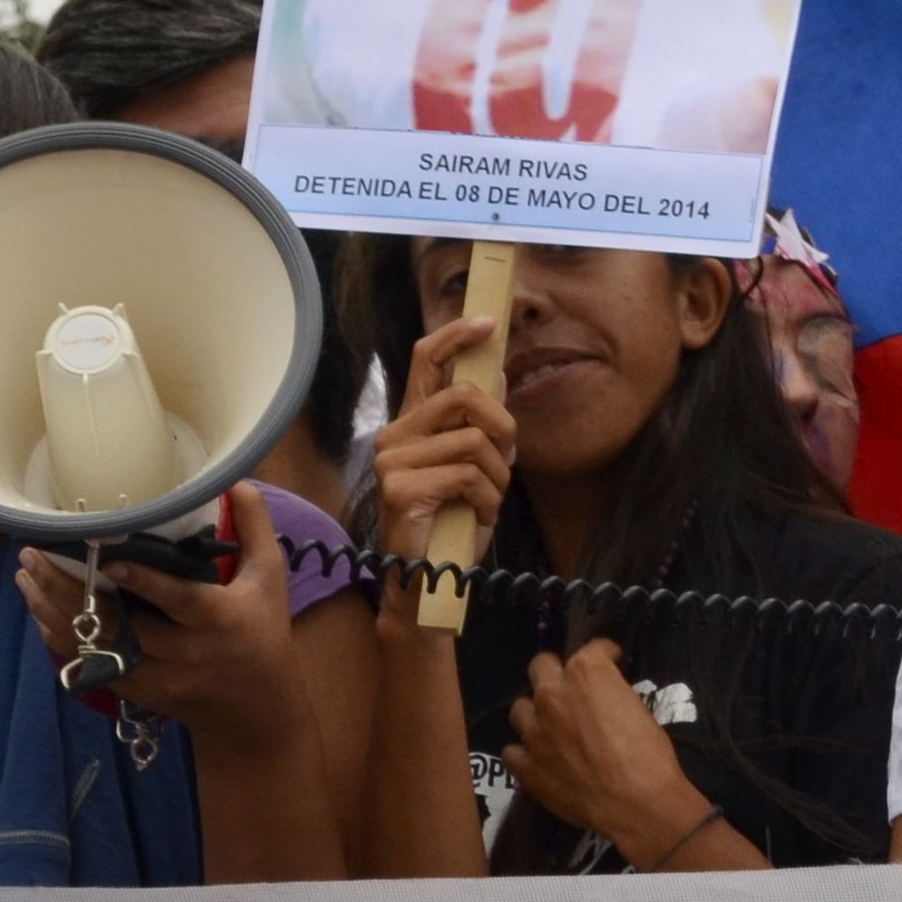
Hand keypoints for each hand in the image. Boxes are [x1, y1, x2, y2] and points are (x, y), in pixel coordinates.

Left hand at [21, 485, 306, 744]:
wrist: (254, 709)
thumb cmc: (264, 633)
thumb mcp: (270, 580)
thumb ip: (256, 530)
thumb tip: (239, 481)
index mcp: (219, 620)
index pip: (178, 600)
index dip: (144, 581)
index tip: (108, 557)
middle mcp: (184, 652)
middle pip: (120, 624)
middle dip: (70, 590)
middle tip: (35, 554)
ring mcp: (156, 677)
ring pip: (95, 646)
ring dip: (53, 611)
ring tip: (26, 577)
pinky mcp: (136, 692)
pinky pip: (89, 665)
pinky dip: (61, 639)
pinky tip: (40, 611)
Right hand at [367, 313, 517, 580]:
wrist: (430, 579)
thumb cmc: (452, 522)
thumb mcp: (475, 466)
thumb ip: (480, 423)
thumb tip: (498, 372)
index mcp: (414, 422)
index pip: (426, 358)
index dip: (457, 334)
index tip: (490, 322)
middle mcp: (395, 434)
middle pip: (463, 394)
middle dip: (503, 425)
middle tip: (508, 458)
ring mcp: (393, 459)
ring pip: (473, 440)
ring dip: (498, 476)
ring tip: (488, 500)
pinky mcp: (398, 487)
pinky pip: (467, 475)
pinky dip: (489, 499)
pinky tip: (479, 517)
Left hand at [501, 638, 716, 860]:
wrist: (635, 801)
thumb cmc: (648, 753)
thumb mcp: (638, 708)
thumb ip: (612, 693)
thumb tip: (604, 696)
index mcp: (586, 675)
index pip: (591, 649)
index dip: (604, 655)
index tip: (611, 663)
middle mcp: (552, 695)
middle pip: (540, 666)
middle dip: (556, 672)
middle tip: (572, 690)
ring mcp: (534, 730)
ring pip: (520, 709)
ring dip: (536, 714)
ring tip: (552, 728)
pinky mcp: (525, 765)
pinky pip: (512, 751)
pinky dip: (526, 751)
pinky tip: (540, 759)